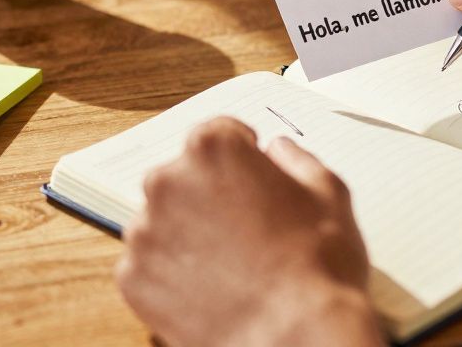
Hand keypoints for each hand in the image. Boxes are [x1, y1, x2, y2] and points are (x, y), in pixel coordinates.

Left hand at [118, 118, 381, 346]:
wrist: (294, 337)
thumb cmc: (317, 266)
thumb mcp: (328, 193)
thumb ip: (296, 159)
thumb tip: (276, 150)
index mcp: (213, 148)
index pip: (217, 134)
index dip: (241, 155)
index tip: (252, 177)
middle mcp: (168, 181)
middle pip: (184, 176)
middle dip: (210, 194)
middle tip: (246, 228)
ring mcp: (144, 231)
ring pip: (163, 221)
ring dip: (188, 234)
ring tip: (231, 265)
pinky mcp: (132, 277)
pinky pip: (149, 265)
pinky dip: (172, 274)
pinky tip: (211, 289)